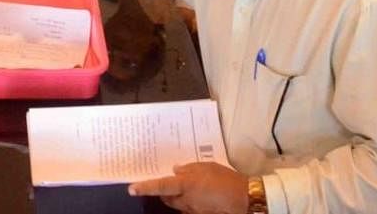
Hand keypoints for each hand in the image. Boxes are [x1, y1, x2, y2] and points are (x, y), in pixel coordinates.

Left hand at [128, 163, 248, 213]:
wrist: (244, 198)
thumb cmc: (226, 179)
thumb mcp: (207, 167)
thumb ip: (189, 168)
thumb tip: (176, 170)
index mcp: (186, 184)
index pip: (160, 186)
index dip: (145, 187)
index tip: (132, 189)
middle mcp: (186, 200)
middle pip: (166, 198)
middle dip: (164, 191)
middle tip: (170, 181)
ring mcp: (193, 210)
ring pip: (177, 204)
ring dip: (178, 197)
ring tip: (190, 187)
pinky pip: (189, 209)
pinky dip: (190, 202)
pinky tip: (200, 195)